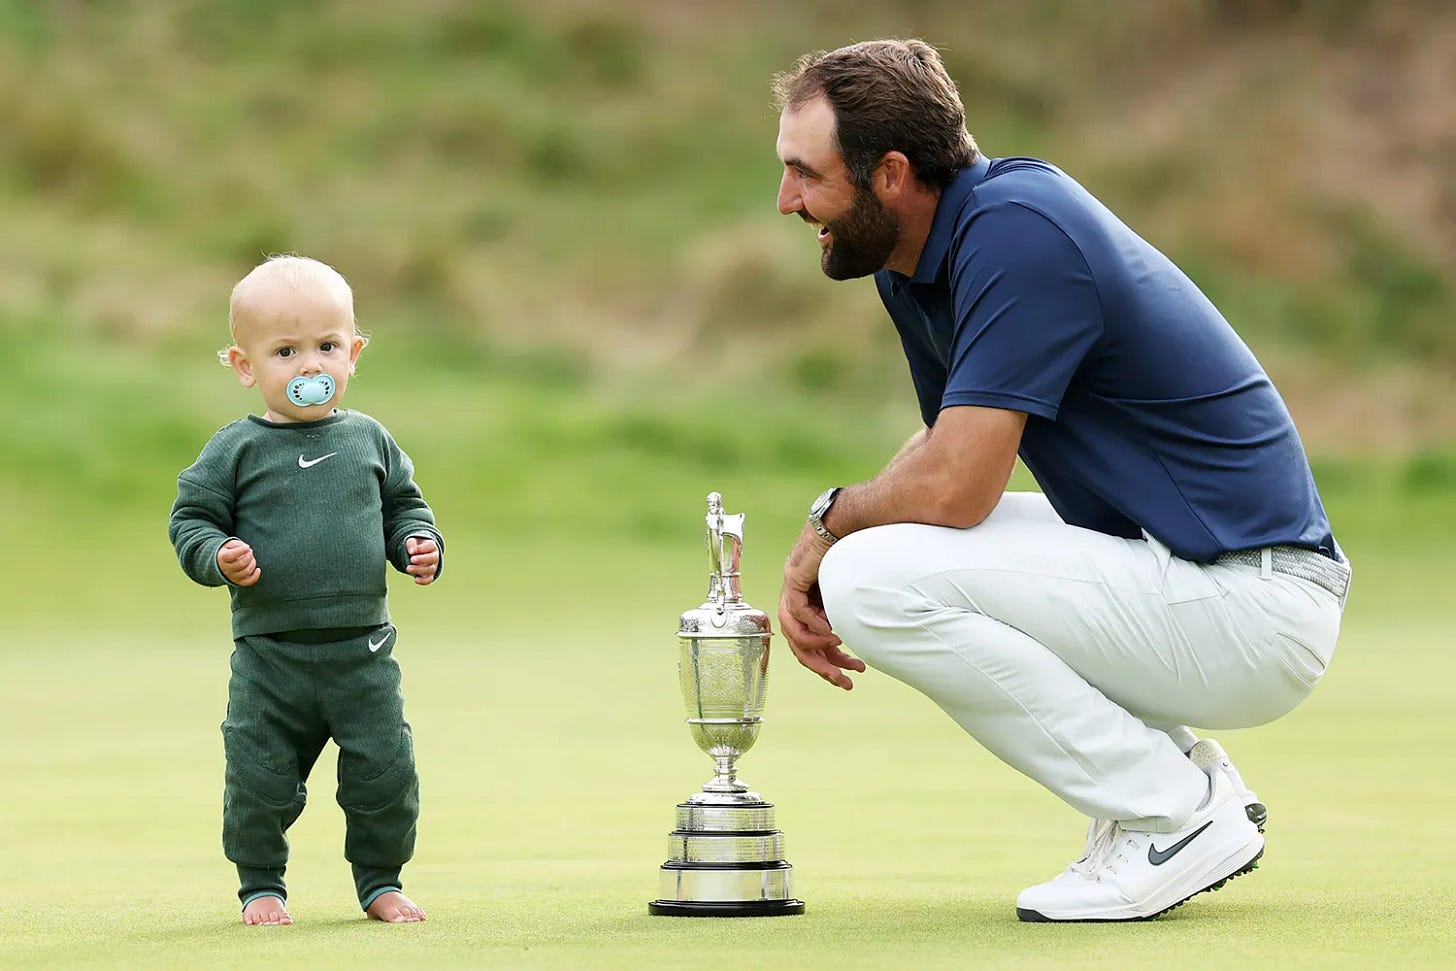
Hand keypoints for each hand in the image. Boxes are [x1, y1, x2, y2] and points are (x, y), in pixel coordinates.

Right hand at [217, 539, 259, 585]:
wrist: (221, 563)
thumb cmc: (229, 551)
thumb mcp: (230, 544)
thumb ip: (238, 544)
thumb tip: (247, 548)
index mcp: (222, 558)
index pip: (231, 555)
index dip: (241, 550)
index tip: (247, 547)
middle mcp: (226, 569)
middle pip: (241, 564)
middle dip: (249, 556)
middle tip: (250, 551)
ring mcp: (232, 576)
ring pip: (245, 572)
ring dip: (252, 564)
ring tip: (252, 558)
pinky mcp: (238, 581)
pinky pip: (248, 582)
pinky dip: (255, 576)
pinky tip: (258, 569)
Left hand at [405, 536, 439, 584]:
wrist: (418, 554)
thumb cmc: (416, 546)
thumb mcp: (413, 541)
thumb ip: (411, 543)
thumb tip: (411, 551)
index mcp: (432, 546)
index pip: (430, 546)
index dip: (422, 549)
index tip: (411, 551)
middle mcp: (435, 557)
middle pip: (432, 558)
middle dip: (421, 559)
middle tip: (411, 559)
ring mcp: (433, 567)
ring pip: (429, 569)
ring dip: (419, 569)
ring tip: (408, 568)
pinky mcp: (429, 575)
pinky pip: (429, 579)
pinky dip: (423, 581)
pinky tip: (416, 579)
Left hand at [778, 524, 865, 690]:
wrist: (855, 520)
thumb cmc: (863, 549)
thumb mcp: (859, 592)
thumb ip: (856, 614)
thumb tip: (876, 636)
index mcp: (815, 602)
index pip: (813, 642)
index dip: (831, 661)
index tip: (850, 674)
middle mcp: (800, 597)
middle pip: (800, 643)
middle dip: (822, 666)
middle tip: (843, 681)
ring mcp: (794, 587)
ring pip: (792, 631)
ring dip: (815, 649)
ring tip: (841, 653)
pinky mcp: (793, 577)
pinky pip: (795, 610)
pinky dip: (811, 625)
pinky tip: (831, 631)